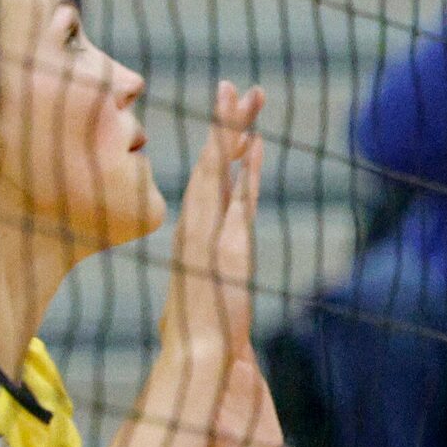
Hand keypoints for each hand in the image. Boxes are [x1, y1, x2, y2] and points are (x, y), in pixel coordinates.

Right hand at [165, 81, 264, 359]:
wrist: (197, 359)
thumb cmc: (202, 338)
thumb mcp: (210, 300)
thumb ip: (212, 284)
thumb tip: (214, 281)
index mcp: (200, 234)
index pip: (216, 180)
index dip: (227, 148)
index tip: (240, 119)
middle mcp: (200, 225)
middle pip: (217, 163)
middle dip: (228, 124)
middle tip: (242, 87)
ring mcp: (206, 231)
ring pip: (219, 167)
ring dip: (231, 130)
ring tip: (244, 95)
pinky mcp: (218, 241)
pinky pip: (228, 191)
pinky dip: (235, 164)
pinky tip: (248, 139)